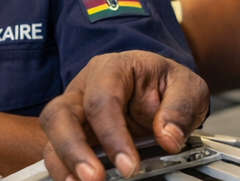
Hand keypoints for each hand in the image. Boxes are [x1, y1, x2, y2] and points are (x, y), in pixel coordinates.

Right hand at [40, 52, 210, 179]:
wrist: (159, 88)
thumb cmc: (166, 84)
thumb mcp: (187, 88)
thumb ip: (179, 109)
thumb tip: (168, 138)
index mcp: (112, 68)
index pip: (102, 99)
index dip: (113, 135)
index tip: (129, 166)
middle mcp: (85, 86)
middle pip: (62, 112)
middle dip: (74, 148)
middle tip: (94, 177)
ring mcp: (75, 108)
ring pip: (53, 130)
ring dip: (63, 160)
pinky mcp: (73, 131)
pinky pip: (55, 148)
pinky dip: (61, 168)